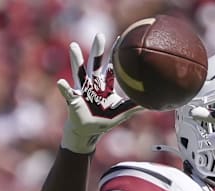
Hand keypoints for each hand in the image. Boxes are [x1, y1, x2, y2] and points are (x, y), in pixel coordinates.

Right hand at [57, 33, 141, 153]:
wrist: (88, 131)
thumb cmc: (104, 120)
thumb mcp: (121, 113)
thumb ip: (134, 107)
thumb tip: (153, 105)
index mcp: (105, 85)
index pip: (111, 67)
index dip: (115, 56)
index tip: (120, 40)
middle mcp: (93, 84)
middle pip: (95, 64)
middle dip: (98, 51)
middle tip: (100, 35)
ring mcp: (82, 90)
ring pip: (80, 73)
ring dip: (77, 60)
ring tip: (74, 46)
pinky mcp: (73, 100)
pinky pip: (68, 93)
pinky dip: (65, 88)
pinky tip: (61, 82)